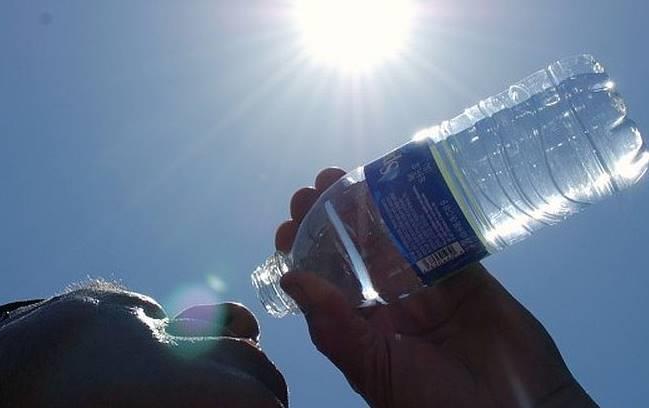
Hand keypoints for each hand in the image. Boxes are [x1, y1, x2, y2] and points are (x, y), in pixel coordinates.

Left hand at [276, 168, 597, 407]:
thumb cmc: (436, 402)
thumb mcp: (374, 369)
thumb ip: (334, 328)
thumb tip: (290, 278)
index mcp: (363, 328)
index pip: (324, 282)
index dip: (304, 252)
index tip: (289, 225)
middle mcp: (390, 302)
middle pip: (354, 251)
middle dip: (330, 218)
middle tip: (313, 189)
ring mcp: (428, 285)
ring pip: (392, 236)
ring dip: (368, 206)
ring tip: (345, 176)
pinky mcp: (466, 274)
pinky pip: (441, 235)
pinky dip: (423, 210)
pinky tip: (403, 184)